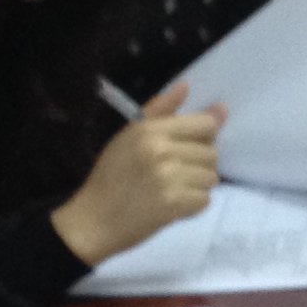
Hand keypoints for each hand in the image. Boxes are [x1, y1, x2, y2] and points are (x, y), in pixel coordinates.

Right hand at [51, 81, 226, 264]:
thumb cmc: (111, 175)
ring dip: (197, 186)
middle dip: (199, 165)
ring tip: (174, 189)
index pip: (205, 125)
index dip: (204, 136)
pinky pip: (204, 200)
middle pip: (212, 153)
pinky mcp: (173, 205)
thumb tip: (187, 85)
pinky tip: (173, 205)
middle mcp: (161, 150)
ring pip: (211, 177)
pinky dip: (193, 205)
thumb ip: (161, 109)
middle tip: (175, 173)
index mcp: (150, 130)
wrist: (94, 220)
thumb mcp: (129, 135)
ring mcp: (168, 178)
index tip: (190, 146)